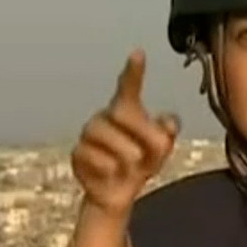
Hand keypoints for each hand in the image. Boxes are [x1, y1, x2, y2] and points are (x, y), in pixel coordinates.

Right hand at [71, 48, 179, 217]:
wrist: (117, 193)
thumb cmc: (140, 163)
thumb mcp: (160, 149)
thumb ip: (166, 133)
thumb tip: (168, 123)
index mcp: (126, 109)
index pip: (128, 87)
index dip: (133, 71)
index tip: (138, 53)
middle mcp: (105, 116)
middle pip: (125, 113)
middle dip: (144, 134)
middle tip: (150, 154)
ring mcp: (89, 134)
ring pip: (114, 141)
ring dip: (129, 159)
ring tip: (130, 166)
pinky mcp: (78, 153)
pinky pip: (101, 161)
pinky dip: (112, 171)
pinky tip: (111, 173)